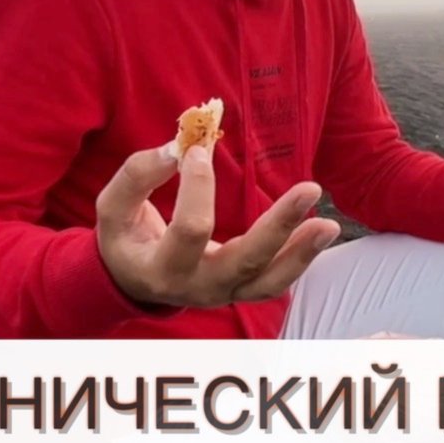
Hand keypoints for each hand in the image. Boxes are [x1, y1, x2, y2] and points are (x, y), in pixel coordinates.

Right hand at [95, 141, 343, 307]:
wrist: (134, 282)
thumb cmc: (125, 238)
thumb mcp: (113, 208)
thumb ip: (137, 176)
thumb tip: (176, 148)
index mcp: (162, 270)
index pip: (191, 230)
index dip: (198, 187)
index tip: (198, 150)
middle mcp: (198, 288)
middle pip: (245, 262)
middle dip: (279, 226)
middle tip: (310, 189)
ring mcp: (224, 294)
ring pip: (270, 282)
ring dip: (302, 252)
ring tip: (329, 224)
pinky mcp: (242, 289)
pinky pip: (276, 280)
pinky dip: (299, 257)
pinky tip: (320, 230)